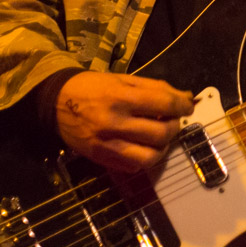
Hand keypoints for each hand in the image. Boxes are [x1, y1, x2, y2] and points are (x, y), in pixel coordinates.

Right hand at [55, 71, 195, 171]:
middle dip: (174, 126)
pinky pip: (134, 167)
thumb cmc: (94, 87)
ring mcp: (107, 145)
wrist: (57, 102)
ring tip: (159, 137)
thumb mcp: (124, 79)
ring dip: (163, 147)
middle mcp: (115, 123)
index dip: (183, 106)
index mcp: (121, 97)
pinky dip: (145, 159)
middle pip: (161, 133)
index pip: (165, 104)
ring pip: (150, 157)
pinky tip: (143, 146)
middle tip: (171, 120)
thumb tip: (186, 98)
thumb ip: (156, 88)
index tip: (188, 106)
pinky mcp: (102, 159)